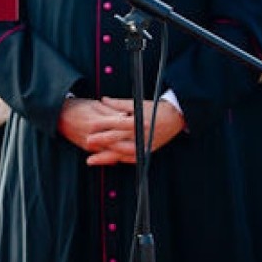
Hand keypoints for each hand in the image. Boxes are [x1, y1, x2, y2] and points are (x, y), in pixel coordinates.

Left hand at [57, 96, 183, 164]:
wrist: (176, 117)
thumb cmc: (155, 109)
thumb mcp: (137, 104)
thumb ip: (118, 104)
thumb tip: (102, 100)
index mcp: (137, 121)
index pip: (115, 125)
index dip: (101, 127)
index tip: (88, 128)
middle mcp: (140, 134)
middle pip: (116, 141)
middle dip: (99, 144)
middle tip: (85, 144)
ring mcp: (144, 145)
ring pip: (121, 154)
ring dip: (106, 157)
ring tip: (91, 159)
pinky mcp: (148, 151)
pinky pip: (132, 159)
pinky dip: (119, 160)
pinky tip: (108, 162)